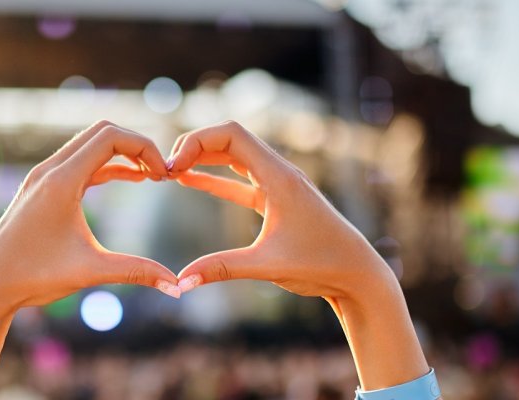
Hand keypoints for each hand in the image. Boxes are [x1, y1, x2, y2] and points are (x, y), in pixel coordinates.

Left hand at [0, 120, 181, 311]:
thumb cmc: (34, 277)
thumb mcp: (90, 272)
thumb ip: (136, 272)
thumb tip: (177, 286)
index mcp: (61, 181)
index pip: (111, 137)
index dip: (144, 148)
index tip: (164, 176)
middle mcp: (50, 170)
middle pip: (102, 132)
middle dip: (136, 146)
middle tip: (162, 173)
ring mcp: (43, 177)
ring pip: (90, 145)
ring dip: (122, 154)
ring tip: (152, 176)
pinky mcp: (41, 188)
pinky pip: (81, 162)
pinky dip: (107, 165)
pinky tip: (131, 178)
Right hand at [166, 121, 428, 389]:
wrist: (356, 274)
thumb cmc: (320, 265)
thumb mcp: (267, 266)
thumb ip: (222, 269)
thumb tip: (180, 282)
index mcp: (279, 177)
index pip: (232, 135)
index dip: (196, 141)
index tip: (171, 166)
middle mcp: (279, 173)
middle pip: (229, 139)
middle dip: (193, 147)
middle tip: (162, 170)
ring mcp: (278, 185)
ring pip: (233, 157)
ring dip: (202, 159)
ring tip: (168, 171)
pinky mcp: (276, 201)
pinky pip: (239, 180)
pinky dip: (214, 178)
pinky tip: (188, 180)